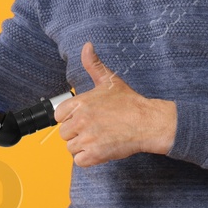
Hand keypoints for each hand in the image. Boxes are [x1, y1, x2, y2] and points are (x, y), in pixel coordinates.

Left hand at [54, 42, 176, 166]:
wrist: (148, 122)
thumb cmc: (130, 103)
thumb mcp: (109, 80)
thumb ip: (94, 64)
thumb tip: (86, 46)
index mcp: (80, 103)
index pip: (58, 116)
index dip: (71, 119)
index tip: (85, 118)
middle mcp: (80, 120)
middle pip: (64, 134)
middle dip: (77, 134)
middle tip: (95, 129)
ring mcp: (87, 138)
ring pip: (71, 148)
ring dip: (83, 147)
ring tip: (99, 139)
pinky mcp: (95, 154)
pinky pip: (80, 161)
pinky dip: (89, 159)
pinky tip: (100, 149)